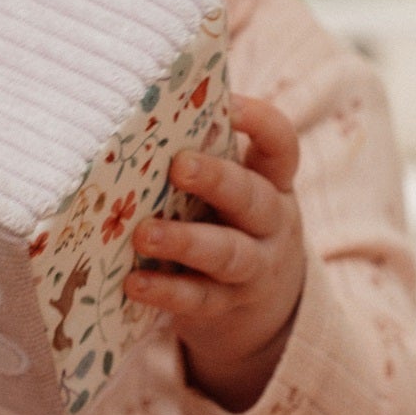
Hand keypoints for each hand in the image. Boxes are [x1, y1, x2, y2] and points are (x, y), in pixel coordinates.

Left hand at [124, 92, 305, 412]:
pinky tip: (135, 282)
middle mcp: (271, 223)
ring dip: (186, 241)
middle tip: (179, 166)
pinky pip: (199, 298)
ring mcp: (254, 268)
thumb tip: (141, 113)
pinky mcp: (227, 305)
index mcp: (271, 182)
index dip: (261, 123)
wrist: (262, 308)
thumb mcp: (232, 191)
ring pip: (228, 253)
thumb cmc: (227, 223)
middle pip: (251, 198)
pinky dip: (167, 291)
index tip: (230, 106)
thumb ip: (204, 158)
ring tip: (144, 234)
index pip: (280, 145)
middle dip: (216, 180)